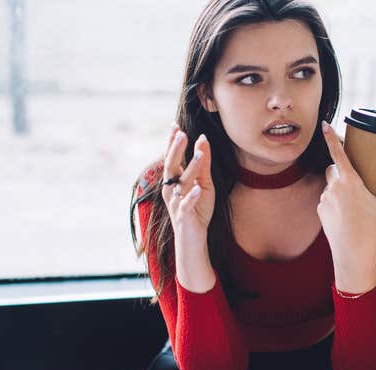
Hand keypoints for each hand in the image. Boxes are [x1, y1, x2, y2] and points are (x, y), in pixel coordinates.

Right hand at [161, 126, 215, 252]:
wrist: (193, 239)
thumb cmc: (198, 209)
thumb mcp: (205, 184)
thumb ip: (203, 164)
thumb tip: (202, 139)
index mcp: (174, 181)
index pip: (172, 158)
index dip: (172, 142)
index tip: (175, 125)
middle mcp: (171, 190)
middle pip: (171, 167)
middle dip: (176, 150)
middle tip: (182, 134)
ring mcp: (176, 203)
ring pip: (181, 183)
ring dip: (190, 169)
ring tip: (198, 154)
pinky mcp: (183, 216)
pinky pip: (186, 205)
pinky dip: (191, 197)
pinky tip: (197, 189)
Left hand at [317, 121, 375, 292]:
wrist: (353, 251)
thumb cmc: (373, 227)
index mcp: (351, 181)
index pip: (338, 153)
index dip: (330, 137)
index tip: (324, 125)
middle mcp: (335, 186)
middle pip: (333, 169)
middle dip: (340, 172)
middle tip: (353, 184)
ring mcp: (325, 198)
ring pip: (330, 185)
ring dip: (338, 190)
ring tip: (351, 207)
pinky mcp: (319, 209)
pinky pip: (326, 199)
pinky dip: (333, 203)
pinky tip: (343, 216)